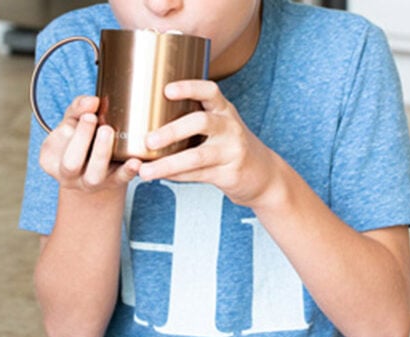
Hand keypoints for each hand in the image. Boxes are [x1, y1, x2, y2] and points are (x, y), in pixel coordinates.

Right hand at [38, 95, 141, 194]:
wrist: (95, 161)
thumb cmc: (80, 136)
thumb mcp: (73, 119)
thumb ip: (78, 108)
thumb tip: (92, 102)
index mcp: (52, 161)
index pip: (54, 148)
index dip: (70, 133)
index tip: (87, 115)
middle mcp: (69, 177)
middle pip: (70, 164)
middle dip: (81, 140)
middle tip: (92, 118)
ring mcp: (91, 183)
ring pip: (93, 176)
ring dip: (101, 154)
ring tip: (108, 131)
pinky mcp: (113, 183)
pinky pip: (120, 180)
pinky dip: (128, 171)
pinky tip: (135, 161)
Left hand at [138, 80, 282, 206]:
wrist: (264, 174)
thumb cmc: (229, 146)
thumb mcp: (219, 126)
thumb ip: (192, 121)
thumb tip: (146, 126)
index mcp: (224, 110)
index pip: (210, 91)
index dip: (189, 88)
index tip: (167, 90)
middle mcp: (229, 127)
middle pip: (201, 123)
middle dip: (172, 131)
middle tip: (149, 140)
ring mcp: (231, 151)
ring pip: (196, 156)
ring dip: (168, 164)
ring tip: (145, 171)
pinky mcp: (229, 173)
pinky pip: (198, 175)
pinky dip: (176, 176)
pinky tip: (160, 177)